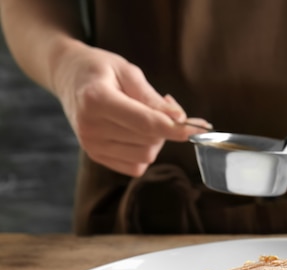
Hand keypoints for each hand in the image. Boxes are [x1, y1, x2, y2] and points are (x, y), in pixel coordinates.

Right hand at [51, 43, 209, 176]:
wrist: (68, 77)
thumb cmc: (101, 69)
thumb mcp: (128, 71)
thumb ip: (153, 98)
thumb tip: (179, 119)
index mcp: (97, 100)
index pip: (146, 123)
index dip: (176, 128)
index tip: (200, 128)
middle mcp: (90, 127)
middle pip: (149, 140)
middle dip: (166, 126)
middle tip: (165, 105)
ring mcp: (91, 145)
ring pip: (146, 155)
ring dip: (156, 139)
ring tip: (145, 115)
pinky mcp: (96, 156)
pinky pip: (136, 166)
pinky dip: (144, 151)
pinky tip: (136, 131)